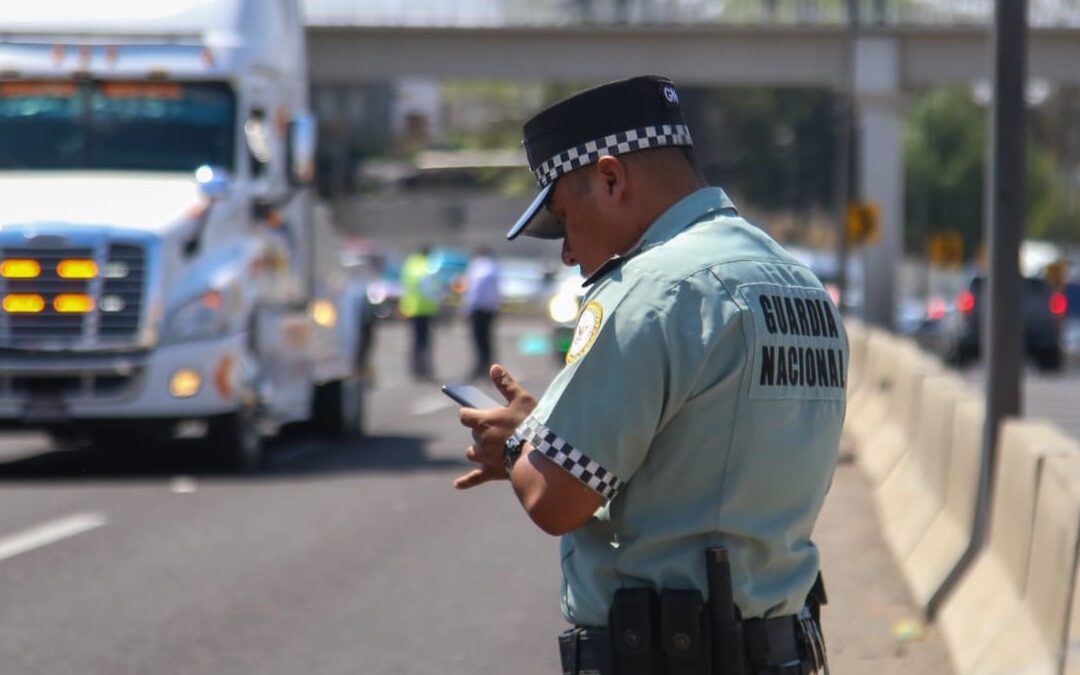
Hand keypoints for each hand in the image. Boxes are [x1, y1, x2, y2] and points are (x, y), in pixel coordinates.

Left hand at [454, 364, 536, 489]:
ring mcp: (485, 458)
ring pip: (473, 453)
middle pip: (473, 434)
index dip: (470, 412)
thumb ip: (506, 384)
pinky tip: (457, 484)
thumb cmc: (533, 424)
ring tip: (494, 447)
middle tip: (502, 429)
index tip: (477, 411)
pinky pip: (474, 478)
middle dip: (482, 431)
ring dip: (480, 449)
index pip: (465, 414)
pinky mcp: (492, 472)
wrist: (541, 455)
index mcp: (483, 421)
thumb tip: (494, 367)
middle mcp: (480, 440)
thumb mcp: (521, 399)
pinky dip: (465, 481)